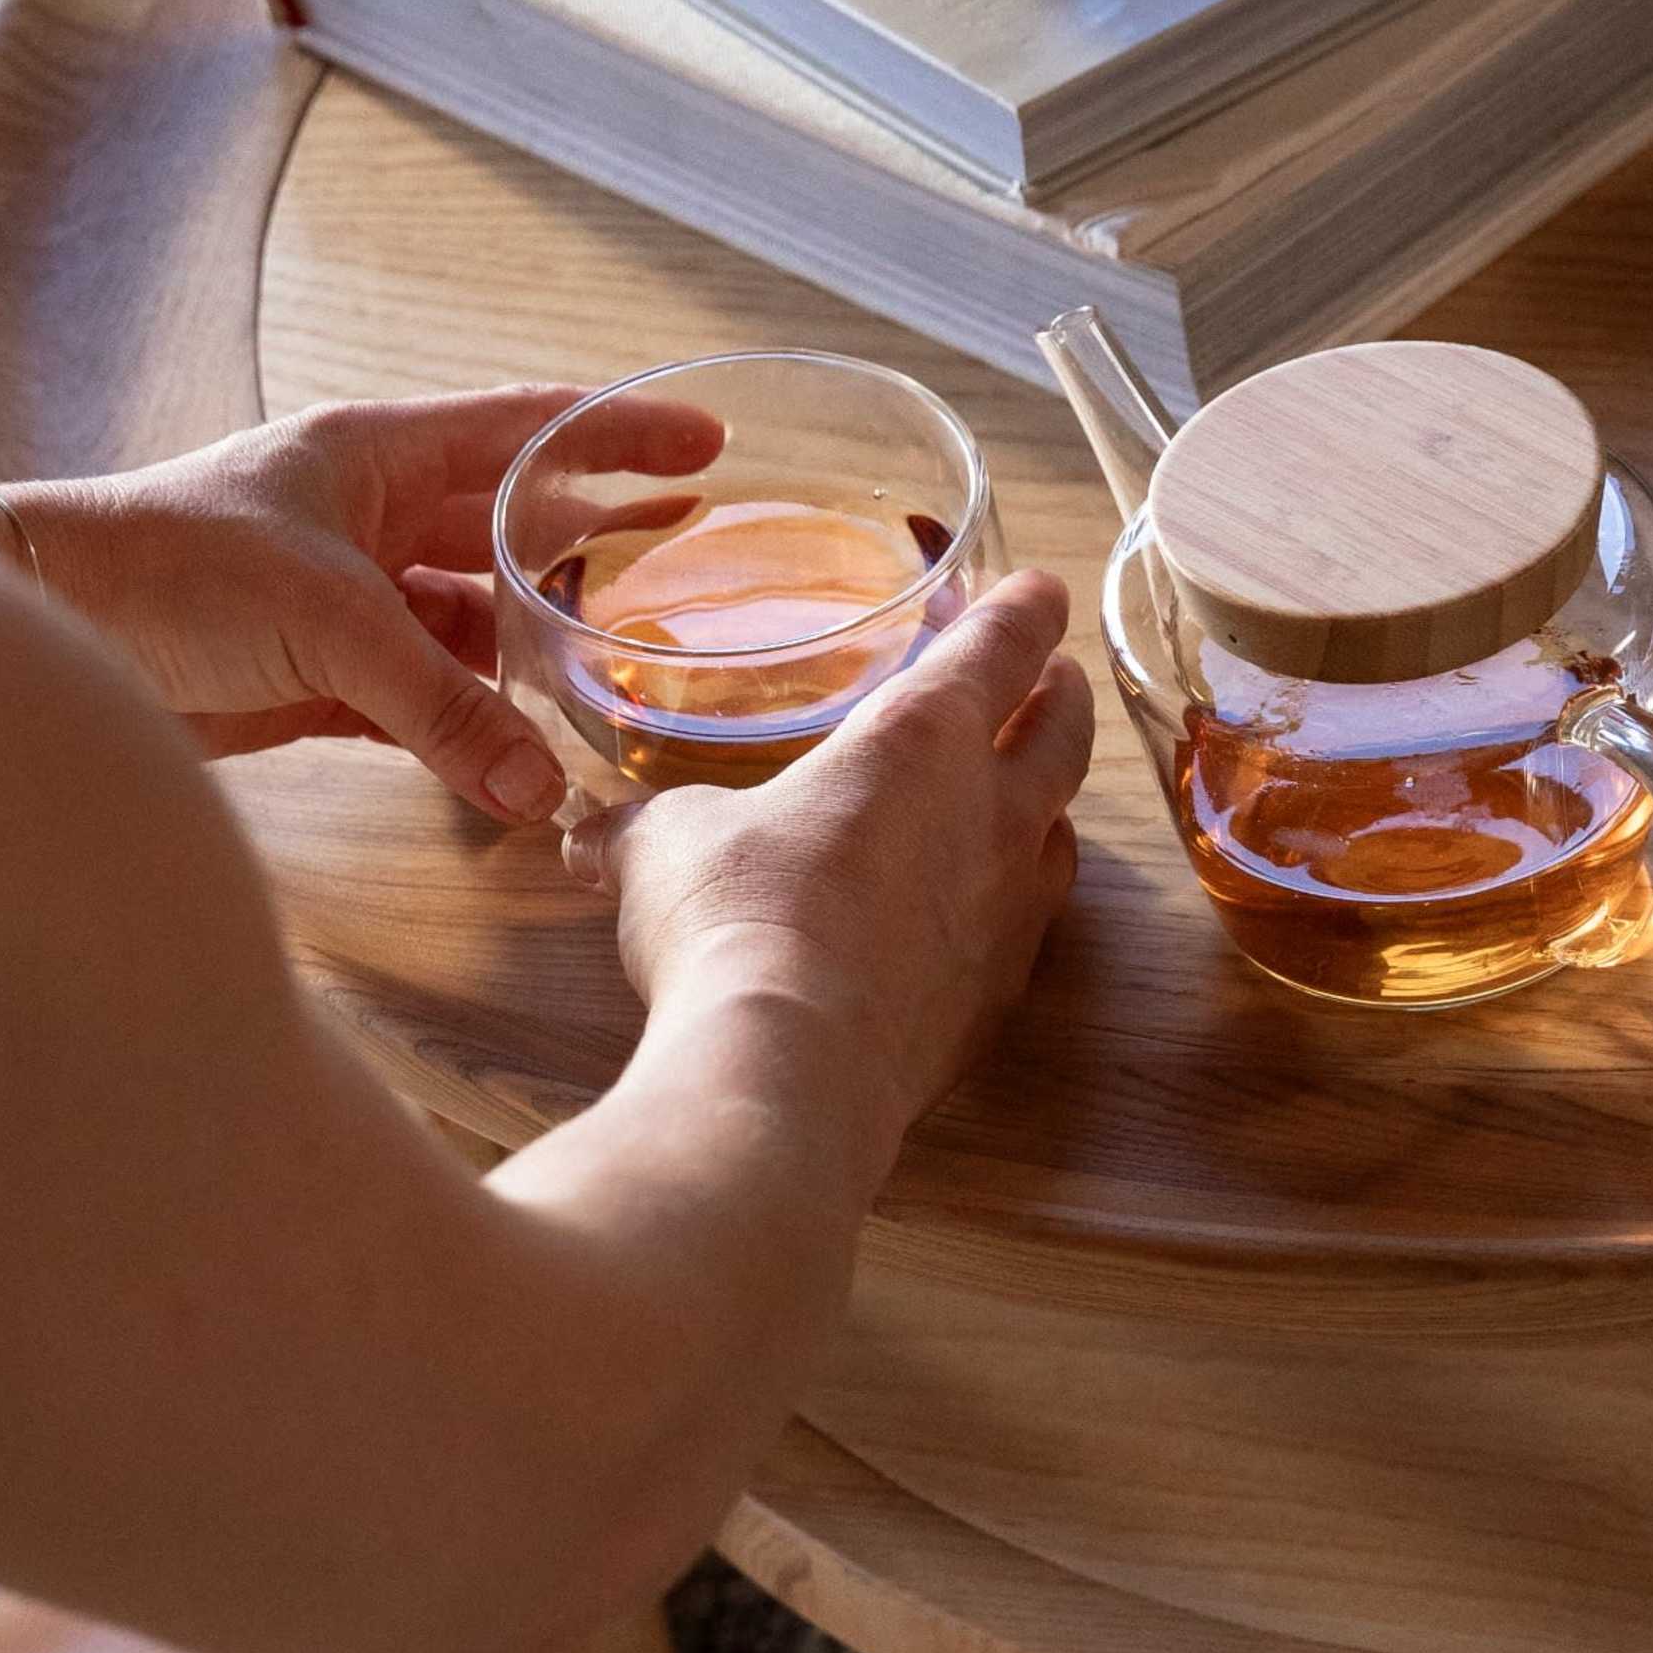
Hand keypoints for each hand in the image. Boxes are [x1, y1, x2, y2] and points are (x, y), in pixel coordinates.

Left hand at [0, 392, 705, 822]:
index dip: (618, 437)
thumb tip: (543, 791)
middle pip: (510, 529)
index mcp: (375, 456)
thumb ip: (443, 708)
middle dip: (597, 547)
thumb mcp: (329, 624)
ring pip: (469, 628)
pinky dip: (468, 728)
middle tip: (694, 564)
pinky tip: (521, 755)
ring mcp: (343, 602)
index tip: (706, 445)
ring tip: (619, 679)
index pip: (526, 430)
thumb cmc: (167, 570)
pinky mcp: (314, 680)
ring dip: (531, 658)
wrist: (48, 630)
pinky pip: (421, 701)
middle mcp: (368, 520)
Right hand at [609, 569, 1092, 1155]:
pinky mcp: (1002, 995)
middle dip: (1061, 695)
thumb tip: (586, 837)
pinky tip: (981, 912)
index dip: (1025, 609)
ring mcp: (1011, 909)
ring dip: (1050, 801)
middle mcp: (992, 813)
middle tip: (1049, 680)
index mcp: (922, 737)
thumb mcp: (665, 847)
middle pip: (1066, 731)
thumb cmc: (733, 916)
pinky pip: (1031, 925)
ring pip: (1064, 830)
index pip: (1004, 644)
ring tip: (1023, 794)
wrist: (790, 1061)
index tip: (1038, 591)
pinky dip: (1017, 901)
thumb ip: (640, 829)